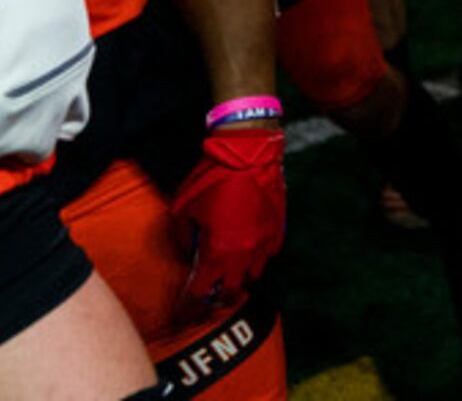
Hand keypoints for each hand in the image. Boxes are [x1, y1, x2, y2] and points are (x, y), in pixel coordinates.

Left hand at [170, 124, 287, 316]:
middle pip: (232, 290)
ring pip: (254, 273)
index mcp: (217, 251)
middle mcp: (243, 253)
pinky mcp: (278, 227)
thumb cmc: (212, 178)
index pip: (203, 290)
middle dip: (220, 297)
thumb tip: (186, 249)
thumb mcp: (182, 208)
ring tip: (232, 270)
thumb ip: (182, 236)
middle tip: (211, 296)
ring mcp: (264, 241)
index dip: (193, 303)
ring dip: (241, 275)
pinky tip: (249, 247)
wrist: (248, 152)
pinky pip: (270, 252)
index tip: (187, 309)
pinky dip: (258, 254)